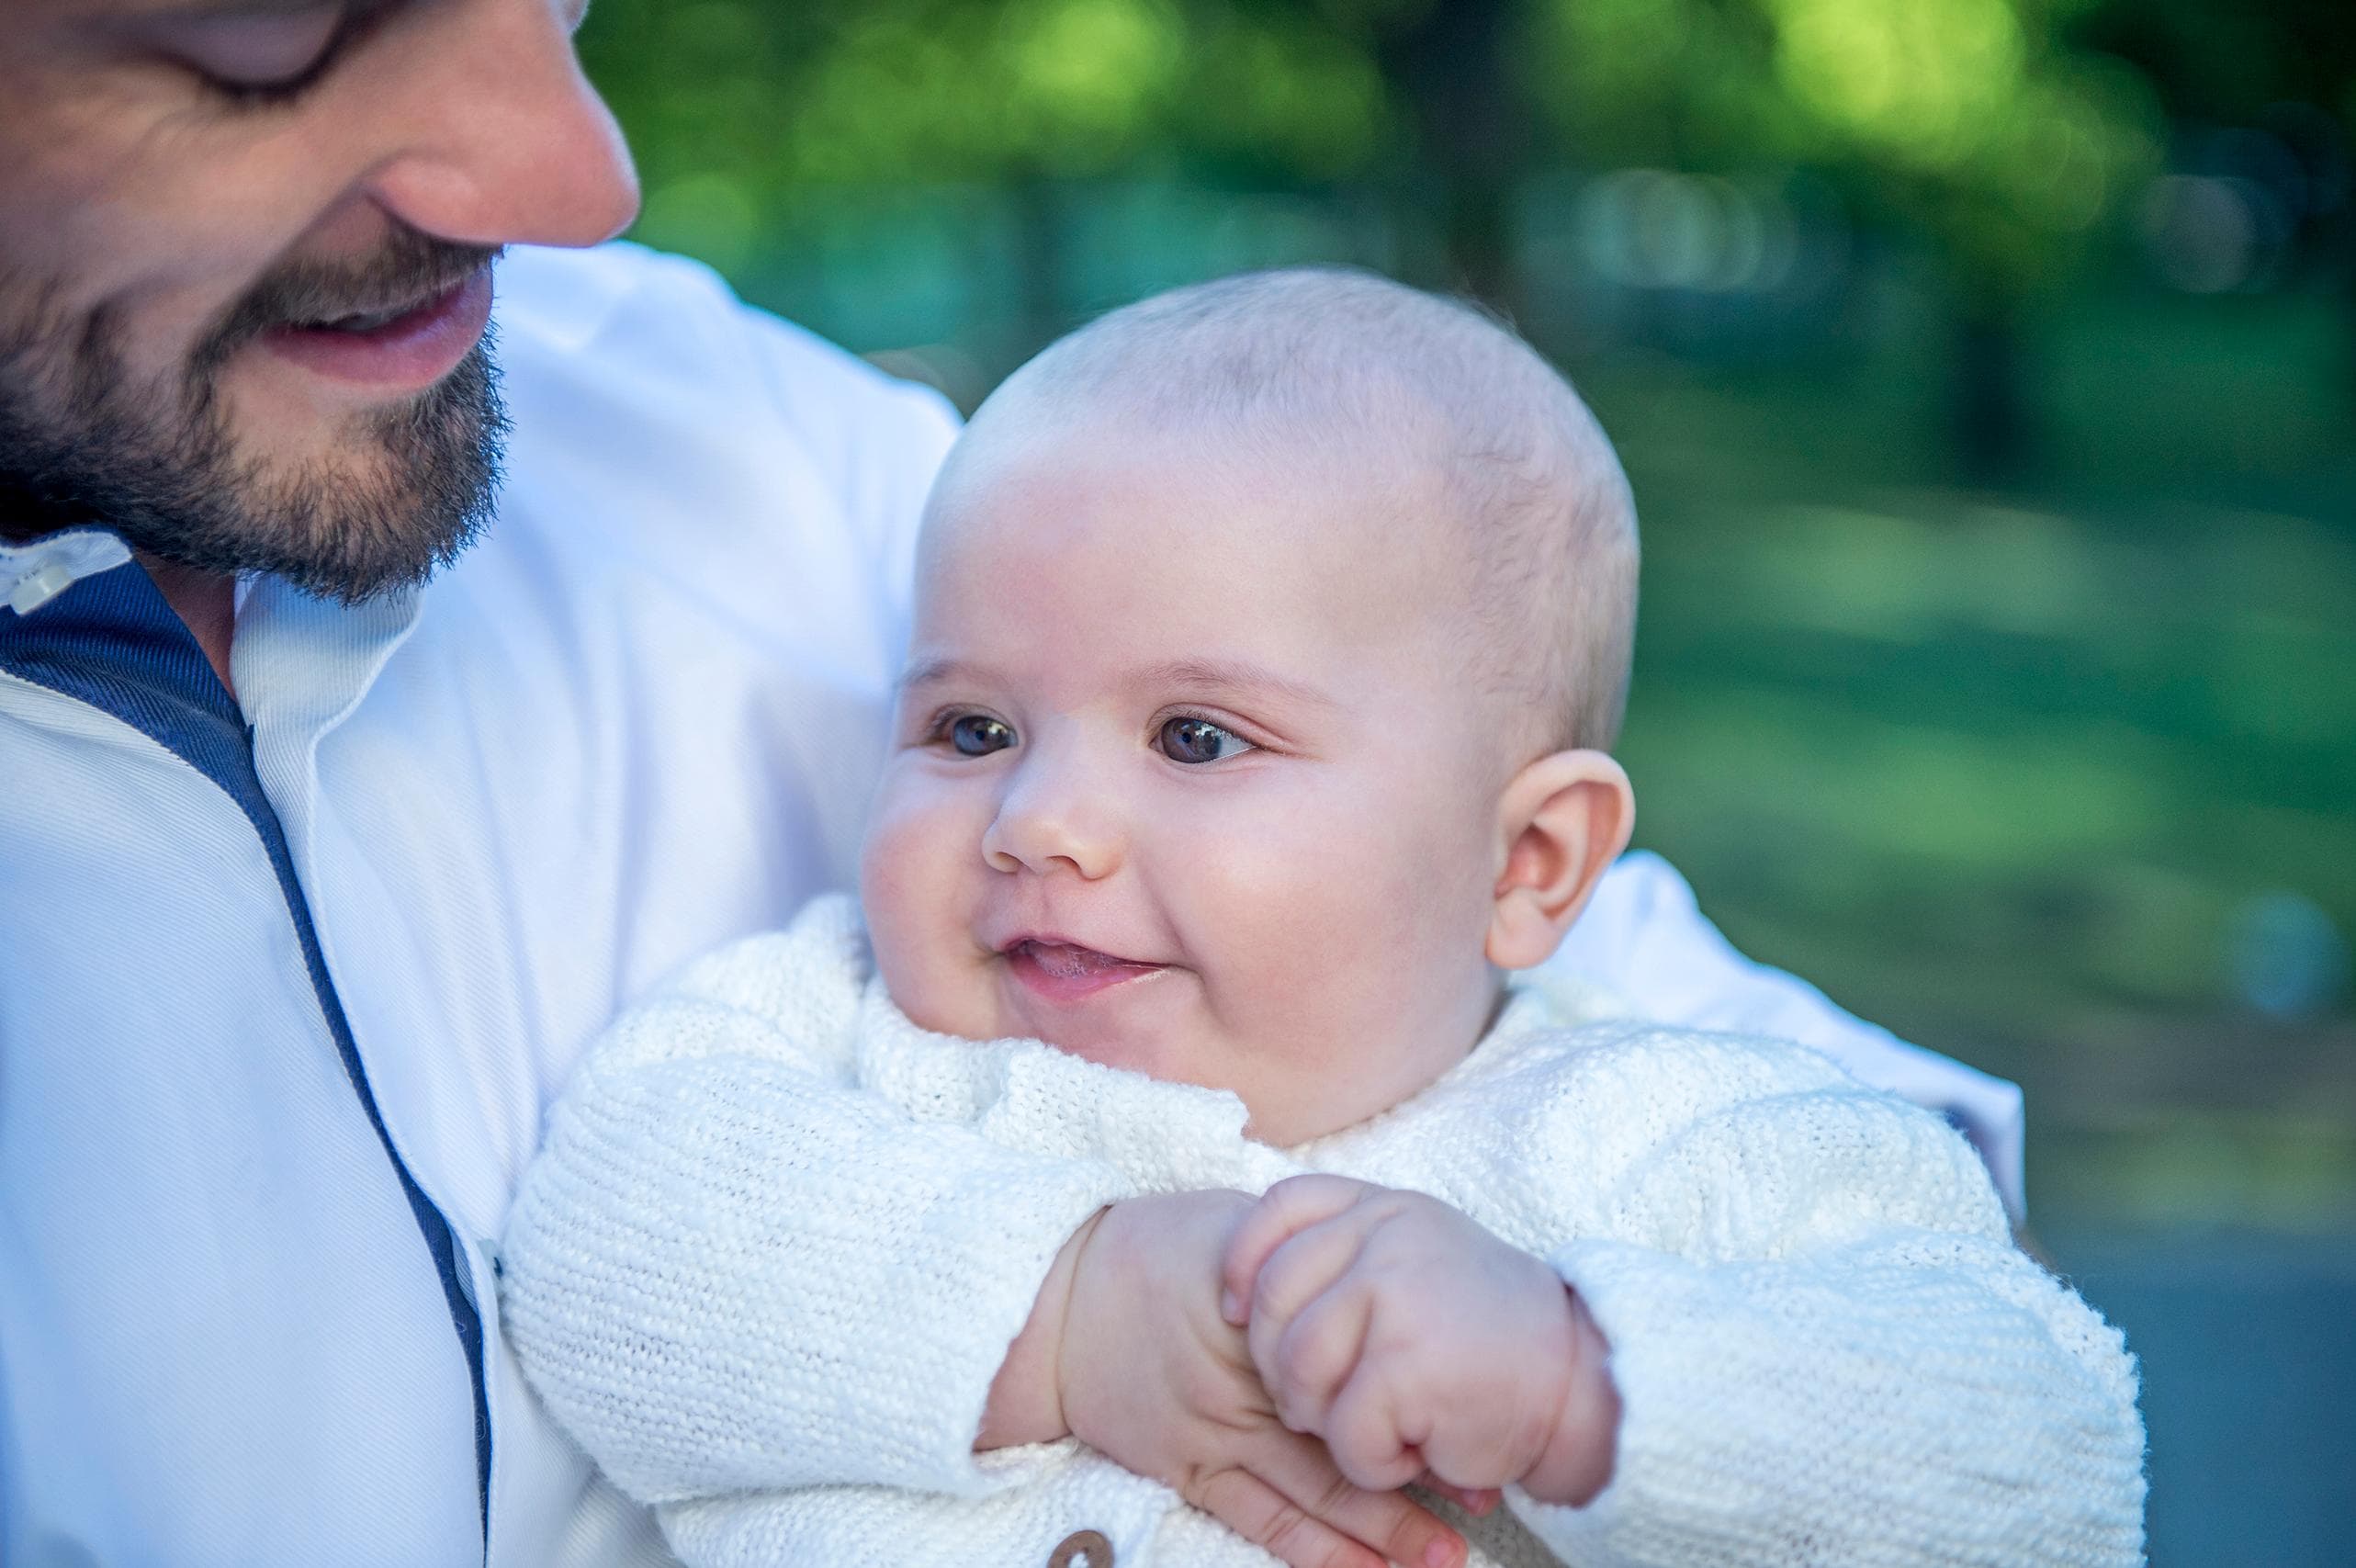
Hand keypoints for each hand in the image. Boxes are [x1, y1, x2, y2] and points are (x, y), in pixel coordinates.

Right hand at [1017, 1191, 1471, 1567]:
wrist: (1049, 1303)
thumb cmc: (1151, 1251)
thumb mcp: (1231, 1227)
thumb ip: (1301, 1250)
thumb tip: (1379, 1264)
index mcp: (1266, 1312)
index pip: (1358, 1358)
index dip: (1418, 1391)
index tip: (1481, 1408)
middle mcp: (1245, 1380)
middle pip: (1346, 1436)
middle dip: (1419, 1475)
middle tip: (1487, 1500)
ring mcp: (1215, 1434)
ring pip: (1311, 1491)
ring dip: (1381, 1529)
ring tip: (1444, 1555)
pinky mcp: (1187, 1471)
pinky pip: (1258, 1519)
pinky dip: (1312, 1550)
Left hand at [1221, 1175, 1620, 1506]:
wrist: (1579, 1385)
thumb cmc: (1487, 1335)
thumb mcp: (1417, 1258)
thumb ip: (1346, 1254)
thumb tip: (1242, 1294)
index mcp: (1383, 1207)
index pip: (1278, 1210)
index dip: (1243, 1265)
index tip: (1235, 1313)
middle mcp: (1384, 1235)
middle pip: (1272, 1303)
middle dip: (1282, 1369)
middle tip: (1324, 1402)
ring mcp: (1394, 1293)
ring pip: (1298, 1373)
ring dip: (1327, 1422)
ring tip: (1378, 1426)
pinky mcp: (1405, 1363)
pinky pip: (1344, 1432)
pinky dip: (1372, 1462)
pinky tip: (1416, 1449)